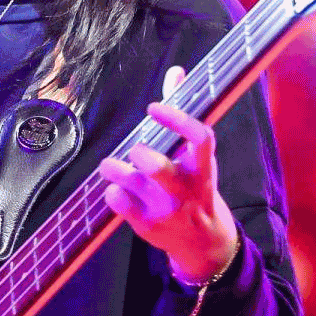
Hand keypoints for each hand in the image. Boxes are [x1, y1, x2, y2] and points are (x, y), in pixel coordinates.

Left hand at [96, 66, 239, 283]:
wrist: (204, 244)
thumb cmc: (196, 189)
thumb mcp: (197, 158)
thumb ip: (183, 114)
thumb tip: (177, 71)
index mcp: (202, 168)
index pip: (199, 138)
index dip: (177, 119)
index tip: (154, 107)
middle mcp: (186, 189)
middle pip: (159, 167)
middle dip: (141, 154)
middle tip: (136, 150)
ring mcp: (165, 209)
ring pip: (129, 181)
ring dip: (115, 168)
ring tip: (113, 166)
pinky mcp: (146, 224)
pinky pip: (116, 200)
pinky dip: (111, 191)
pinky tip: (118, 189)